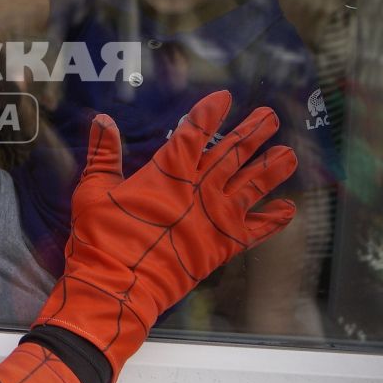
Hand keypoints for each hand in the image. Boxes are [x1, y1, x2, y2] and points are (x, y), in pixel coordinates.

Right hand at [34, 91, 298, 382]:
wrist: (119, 285)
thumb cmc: (102, 238)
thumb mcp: (93, 190)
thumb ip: (103, 155)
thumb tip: (102, 120)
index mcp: (167, 173)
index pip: (193, 132)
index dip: (210, 113)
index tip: (224, 97)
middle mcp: (198, 189)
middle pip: (232, 153)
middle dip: (252, 133)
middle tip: (271, 116)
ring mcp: (214, 217)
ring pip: (251, 185)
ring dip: (271, 168)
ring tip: (289, 153)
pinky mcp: (223, 245)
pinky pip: (256, 230)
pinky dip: (273, 220)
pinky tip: (289, 210)